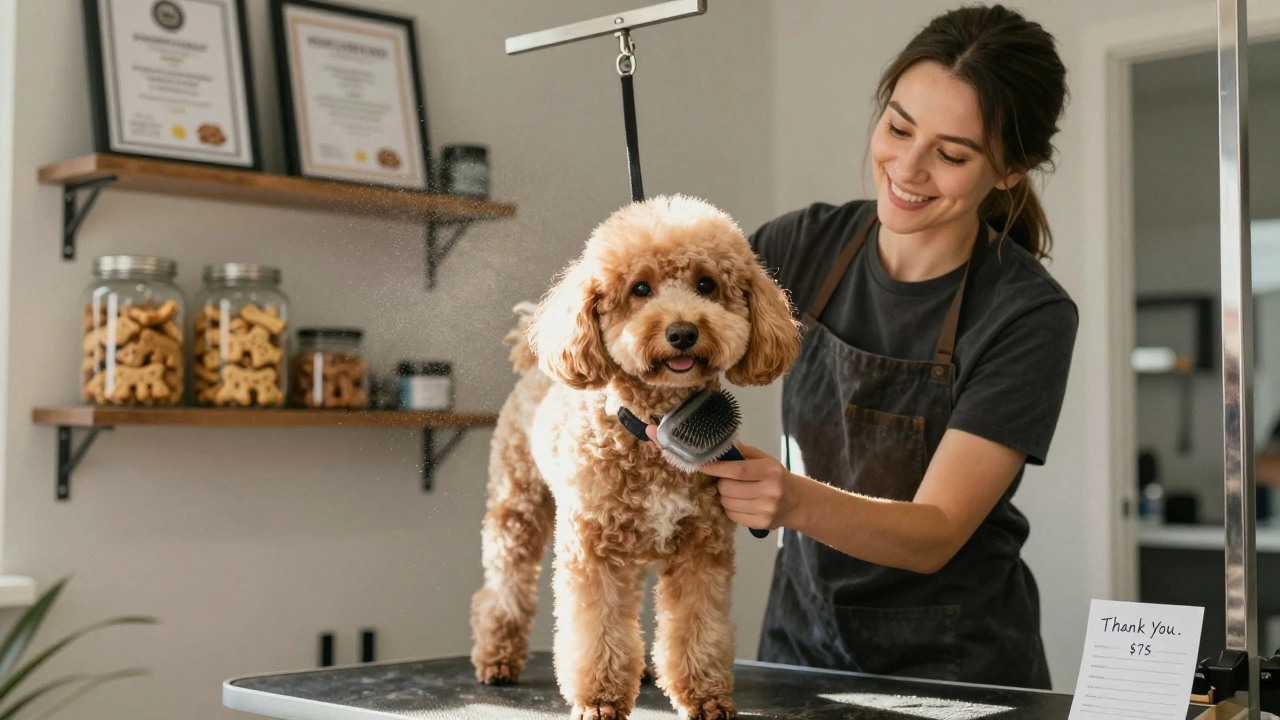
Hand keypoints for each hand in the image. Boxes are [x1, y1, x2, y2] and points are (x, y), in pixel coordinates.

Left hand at [646, 426, 798, 530]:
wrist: (796, 502)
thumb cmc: (776, 477)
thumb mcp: (765, 460)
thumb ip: (743, 452)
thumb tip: (721, 445)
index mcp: (771, 471)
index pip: (738, 470)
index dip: (717, 468)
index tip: (702, 465)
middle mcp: (770, 491)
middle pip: (728, 488)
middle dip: (721, 483)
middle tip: (726, 480)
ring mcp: (767, 509)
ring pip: (727, 503)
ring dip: (724, 496)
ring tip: (734, 492)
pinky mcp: (762, 524)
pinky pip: (732, 516)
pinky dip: (730, 509)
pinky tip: (739, 503)